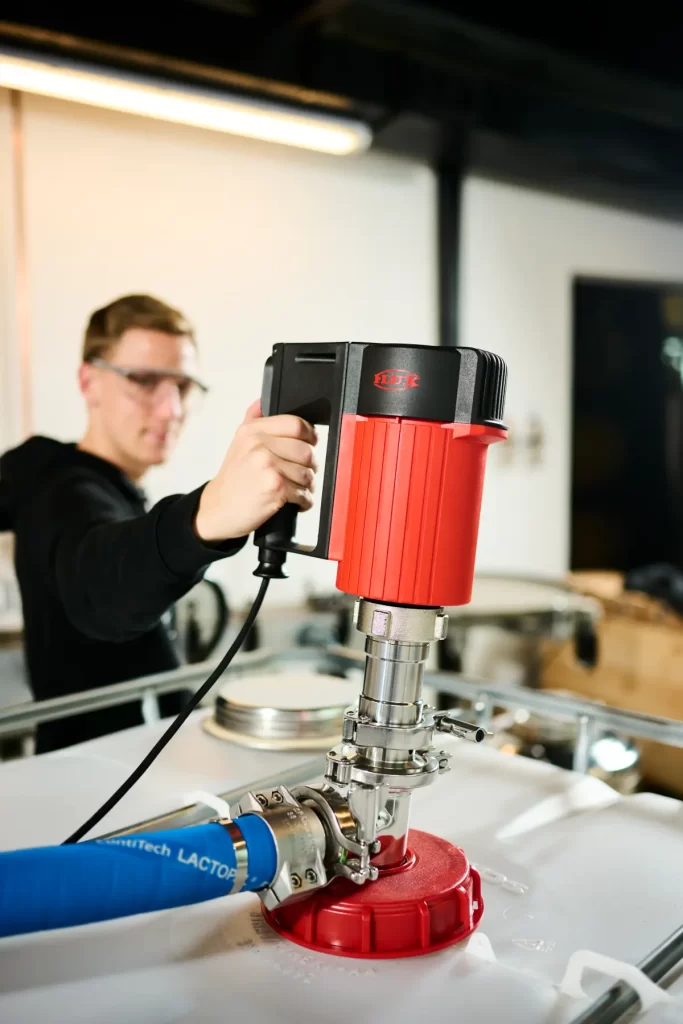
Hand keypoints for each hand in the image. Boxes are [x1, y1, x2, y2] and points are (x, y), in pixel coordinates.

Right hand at [195, 400, 317, 542]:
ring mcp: (267, 465)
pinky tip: (291, 502)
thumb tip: (262, 401)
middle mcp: (258, 445)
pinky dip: (304, 502)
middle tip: (300, 474)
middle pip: (307, 451)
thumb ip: (252, 420)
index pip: (297, 424)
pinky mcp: (275, 487)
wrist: (217, 510)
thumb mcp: (238, 444)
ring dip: (307, 486)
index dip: (310, 436)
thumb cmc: (233, 480)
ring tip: (293, 489)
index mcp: (252, 431)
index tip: (310, 444)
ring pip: (308, 474)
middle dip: (310, 466)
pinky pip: (305, 493)